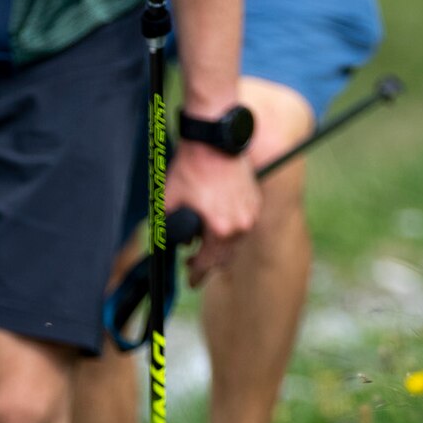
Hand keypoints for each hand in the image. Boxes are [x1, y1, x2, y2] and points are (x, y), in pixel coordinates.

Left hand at [168, 138, 258, 280]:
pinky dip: (231, 231)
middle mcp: (240, 225)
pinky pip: (243, 225)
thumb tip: (168, 242)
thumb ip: (168, 226)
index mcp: (220, 229)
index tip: (191, 281)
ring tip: (204, 244)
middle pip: (224, 258)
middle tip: (193, 264)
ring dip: (220, 247)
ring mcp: (250, 213)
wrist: (215, 141)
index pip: (207, 263)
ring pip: (235, 243)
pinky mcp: (254, 201)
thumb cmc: (192, 168)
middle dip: (207, 263)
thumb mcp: (169, 200)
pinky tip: (217, 226)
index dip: (197, 274)